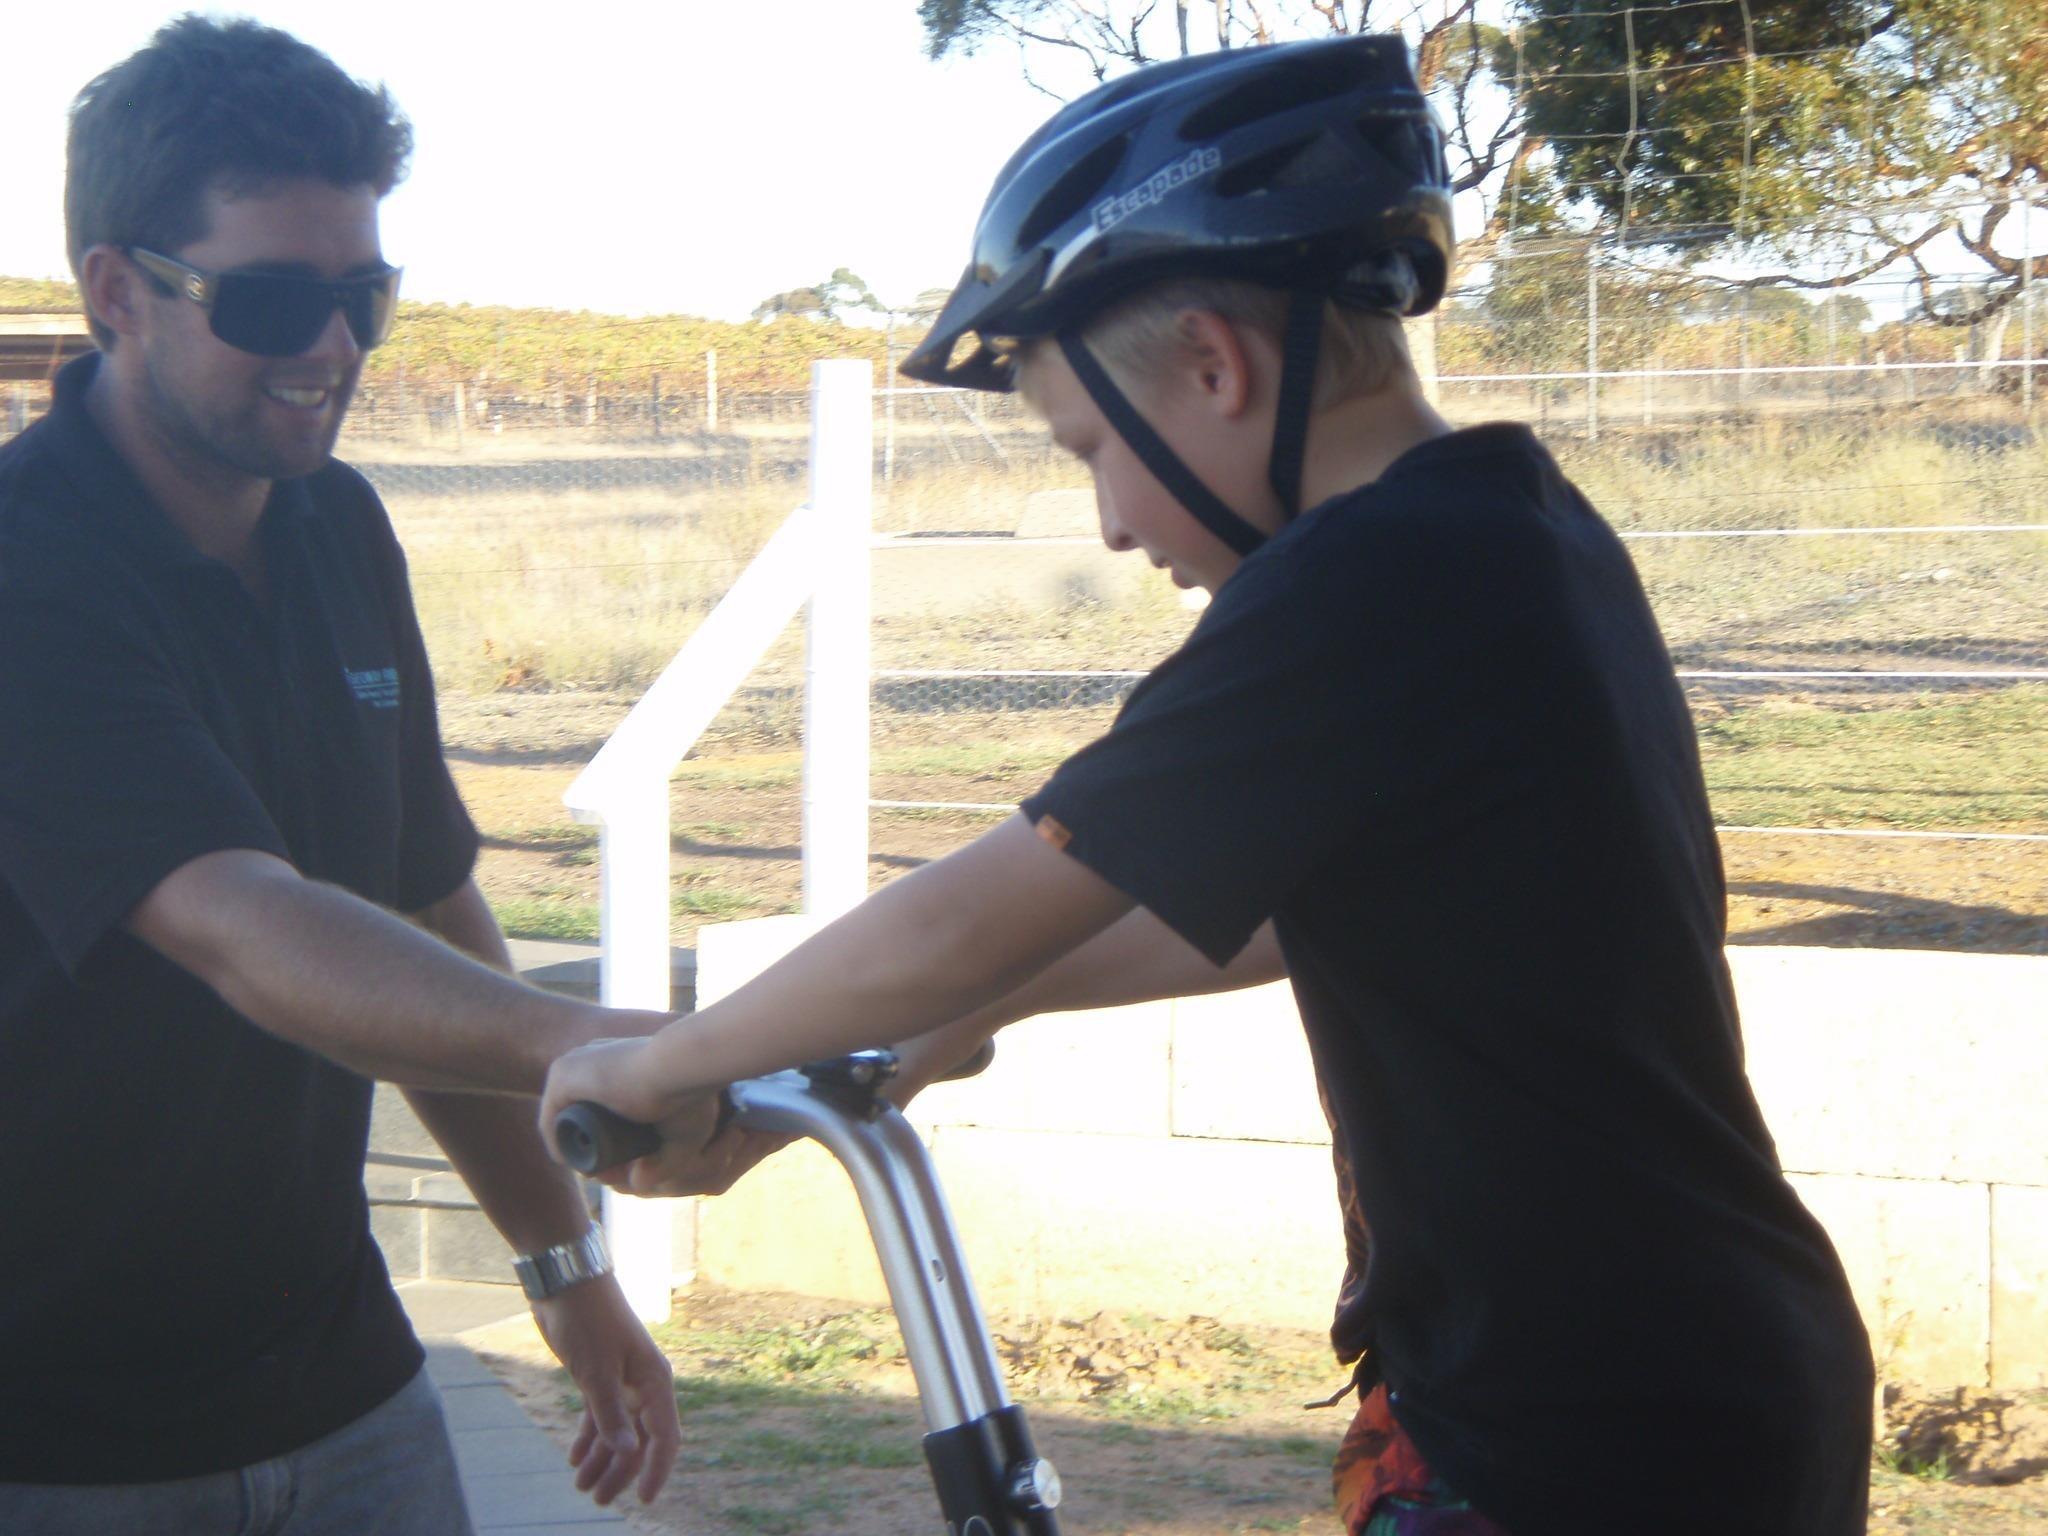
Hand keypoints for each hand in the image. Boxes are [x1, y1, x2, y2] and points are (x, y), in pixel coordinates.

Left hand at [529, 1275, 679, 1505]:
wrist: (567, 1282)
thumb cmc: (588, 1321)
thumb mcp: (596, 1371)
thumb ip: (610, 1414)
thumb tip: (628, 1452)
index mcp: (654, 1381)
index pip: (664, 1436)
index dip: (657, 1469)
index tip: (645, 1500)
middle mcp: (643, 1384)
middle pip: (639, 1439)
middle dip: (621, 1472)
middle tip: (598, 1500)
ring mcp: (621, 1380)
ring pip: (618, 1430)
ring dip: (602, 1459)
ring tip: (581, 1486)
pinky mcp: (599, 1376)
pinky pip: (600, 1416)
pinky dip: (589, 1438)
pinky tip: (574, 1458)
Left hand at [540, 1038, 790, 1196]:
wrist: (682, 1065)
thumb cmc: (692, 1090)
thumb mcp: (683, 1130)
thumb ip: (667, 1158)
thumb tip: (640, 1186)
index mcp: (618, 1061)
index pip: (603, 1109)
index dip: (614, 1146)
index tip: (631, 1169)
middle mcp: (591, 1058)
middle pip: (584, 1118)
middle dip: (598, 1151)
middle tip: (618, 1178)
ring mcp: (574, 1064)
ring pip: (570, 1123)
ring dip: (582, 1153)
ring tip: (605, 1177)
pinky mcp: (563, 1074)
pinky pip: (551, 1123)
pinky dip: (561, 1147)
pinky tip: (578, 1165)